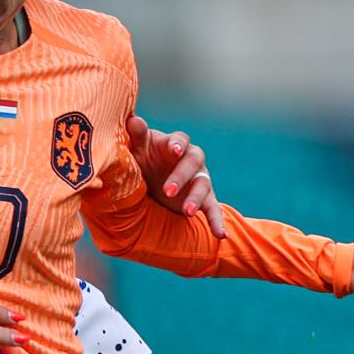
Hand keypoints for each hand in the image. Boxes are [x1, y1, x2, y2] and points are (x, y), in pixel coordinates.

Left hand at [127, 116, 223, 237]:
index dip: (177, 144)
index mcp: (173, 145)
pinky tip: (221, 235)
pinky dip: (218, 221)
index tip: (173, 150)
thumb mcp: (137, 149)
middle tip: (167, 191)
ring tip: (187, 212)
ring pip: (203, 184)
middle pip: (194, 161)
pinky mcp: (203, 198)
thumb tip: (133, 118)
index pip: (180, 140)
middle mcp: (190, 160)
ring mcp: (198, 179)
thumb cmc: (142, 160)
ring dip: (196, 197)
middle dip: (182, 175)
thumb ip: (136, 135)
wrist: (149, 184)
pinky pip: (213, 208)